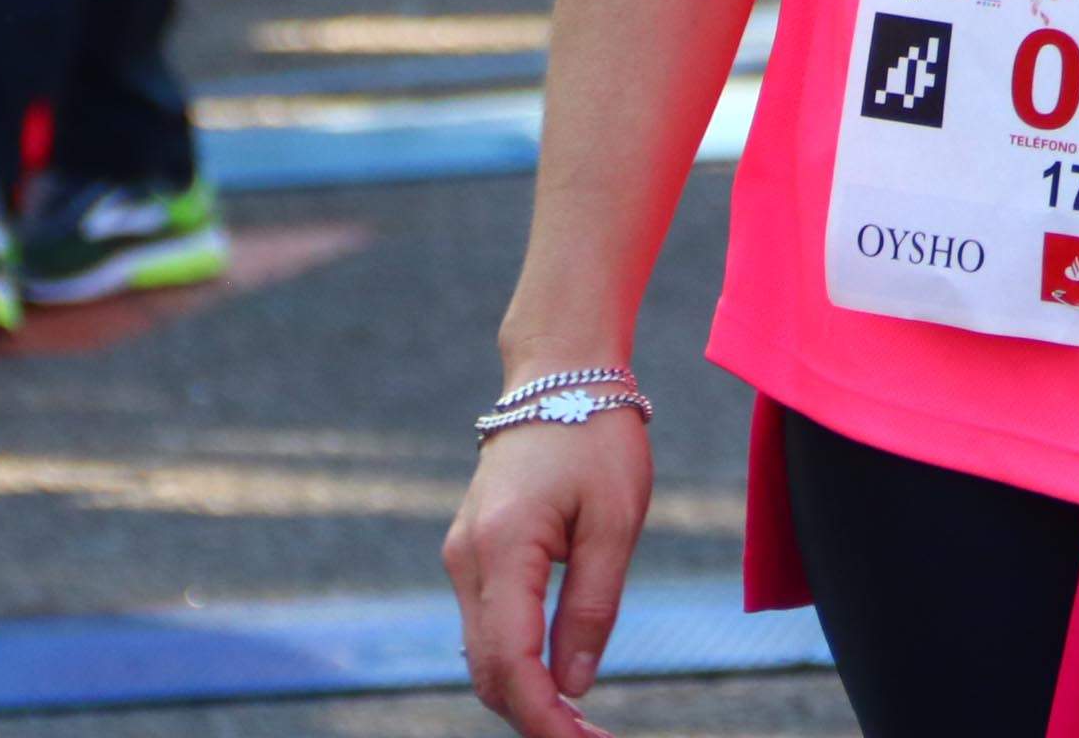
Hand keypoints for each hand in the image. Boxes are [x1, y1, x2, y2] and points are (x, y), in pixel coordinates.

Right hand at [444, 415, 652, 736]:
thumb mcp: (616, 521)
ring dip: (524, 695)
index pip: (511, 664)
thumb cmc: (596, 438)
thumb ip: (592, 606)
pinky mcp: (471, 553)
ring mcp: (462, 556)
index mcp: (502, 549)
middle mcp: (467, 559)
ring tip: (581, 723)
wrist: (559, 375)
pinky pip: (486, 625)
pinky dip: (515, 662)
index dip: (543, 719)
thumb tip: (575, 684)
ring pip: (482, 653)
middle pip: (487, 670)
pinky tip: (556, 679)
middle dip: (534, 717)